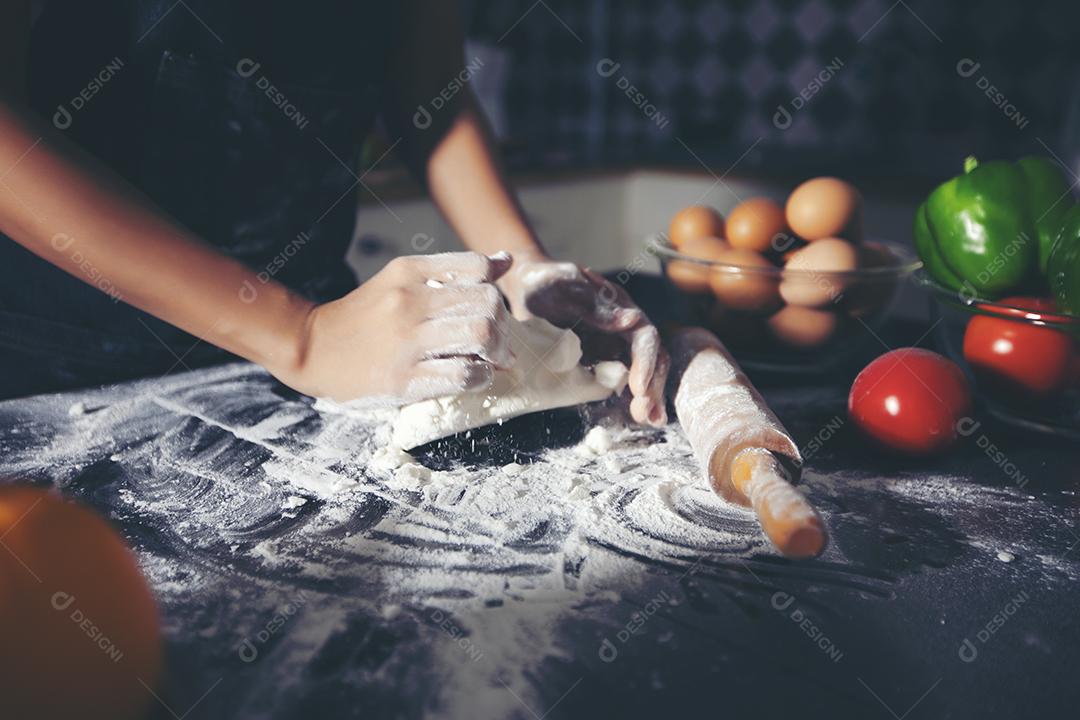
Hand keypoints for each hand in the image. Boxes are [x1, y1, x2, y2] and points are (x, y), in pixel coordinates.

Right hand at [284, 252, 512, 402]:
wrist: (311, 348)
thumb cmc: (364, 317)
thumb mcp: (401, 280)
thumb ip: (450, 271)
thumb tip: (504, 261)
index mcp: (409, 272)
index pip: (477, 267)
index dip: (495, 290)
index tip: (491, 310)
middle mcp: (408, 301)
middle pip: (487, 303)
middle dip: (503, 326)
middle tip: (499, 343)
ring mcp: (405, 341)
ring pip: (480, 335)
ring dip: (497, 351)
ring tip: (490, 360)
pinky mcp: (403, 380)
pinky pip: (462, 375)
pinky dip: (480, 377)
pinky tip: (473, 377)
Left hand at [499, 252, 668, 425]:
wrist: (524, 287)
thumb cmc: (541, 281)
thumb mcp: (562, 284)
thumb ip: (593, 301)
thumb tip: (632, 319)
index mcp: (618, 305)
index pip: (644, 335)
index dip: (646, 361)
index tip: (637, 387)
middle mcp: (622, 326)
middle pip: (651, 357)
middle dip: (651, 386)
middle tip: (645, 414)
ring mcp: (614, 343)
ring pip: (643, 370)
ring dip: (649, 396)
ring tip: (650, 420)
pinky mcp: (601, 359)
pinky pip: (622, 380)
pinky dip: (632, 398)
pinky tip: (640, 417)